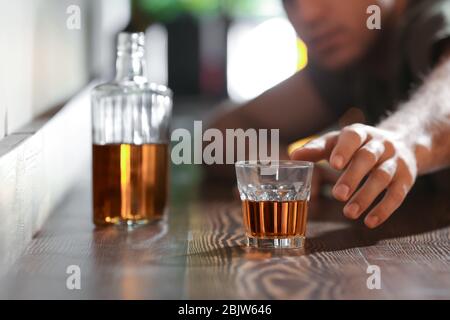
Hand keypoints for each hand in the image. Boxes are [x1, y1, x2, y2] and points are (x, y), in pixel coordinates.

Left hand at [290, 124, 417, 227]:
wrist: (403, 142)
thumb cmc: (358, 145)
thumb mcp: (338, 142)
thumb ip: (317, 149)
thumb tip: (293, 156)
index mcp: (360, 133)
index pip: (353, 137)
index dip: (344, 150)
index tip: (333, 164)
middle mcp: (380, 144)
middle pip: (367, 158)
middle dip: (353, 177)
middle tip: (337, 195)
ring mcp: (395, 161)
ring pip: (382, 177)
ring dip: (366, 196)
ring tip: (349, 213)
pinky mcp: (406, 178)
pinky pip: (397, 194)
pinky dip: (384, 209)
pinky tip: (370, 222)